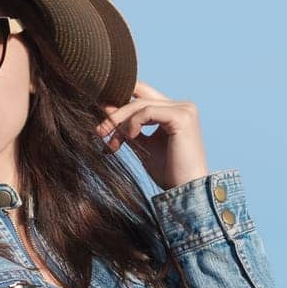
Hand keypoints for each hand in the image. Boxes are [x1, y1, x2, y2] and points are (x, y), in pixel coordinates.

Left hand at [94, 81, 208, 190]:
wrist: (186, 191)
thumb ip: (129, 128)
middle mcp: (183, 106)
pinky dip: (133, 124)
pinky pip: (147, 112)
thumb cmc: (169, 173)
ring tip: (112, 143)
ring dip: (121, 122)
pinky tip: (129, 138)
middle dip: (116, 115)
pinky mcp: (181, 117)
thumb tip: (107, 109)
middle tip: (100, 132)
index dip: (122, 104)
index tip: (104, 123)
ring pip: (141, 104)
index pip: (143, 95)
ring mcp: (184, 109)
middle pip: (140, 97)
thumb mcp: (143, 146)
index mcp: (176, 111)